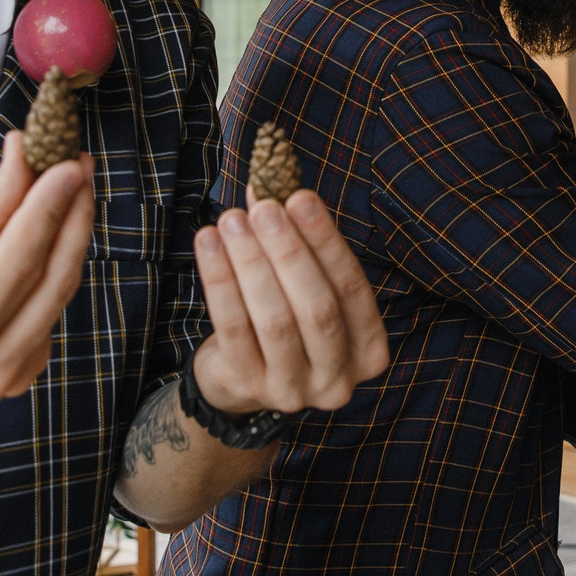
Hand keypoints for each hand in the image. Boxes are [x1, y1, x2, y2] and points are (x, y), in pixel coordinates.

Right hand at [0, 134, 97, 405]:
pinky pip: (51, 303)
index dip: (48, 208)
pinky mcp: (27, 367)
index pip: (20, 263)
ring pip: (59, 289)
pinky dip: (50, 260)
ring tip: (63, 183)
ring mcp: (15, 374)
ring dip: (67, 232)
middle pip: (55, 278)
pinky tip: (41, 226)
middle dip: (73, 214)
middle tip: (77, 163)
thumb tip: (26, 163)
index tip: (67, 164)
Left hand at [191, 187, 389, 416]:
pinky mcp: (247, 387)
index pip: (353, 289)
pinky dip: (220, 280)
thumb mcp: (302, 286)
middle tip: (265, 208)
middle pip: (318, 308)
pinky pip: (233, 328)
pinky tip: (208, 243)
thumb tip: (268, 185)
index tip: (301, 197)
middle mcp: (338, 378)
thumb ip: (297, 242)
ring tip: (232, 220)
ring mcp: (292, 390)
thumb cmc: (287, 318)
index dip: (326, 241)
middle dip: (289, 252)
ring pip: (274, 319)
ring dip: (251, 262)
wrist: (241, 378)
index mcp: (367, 350)